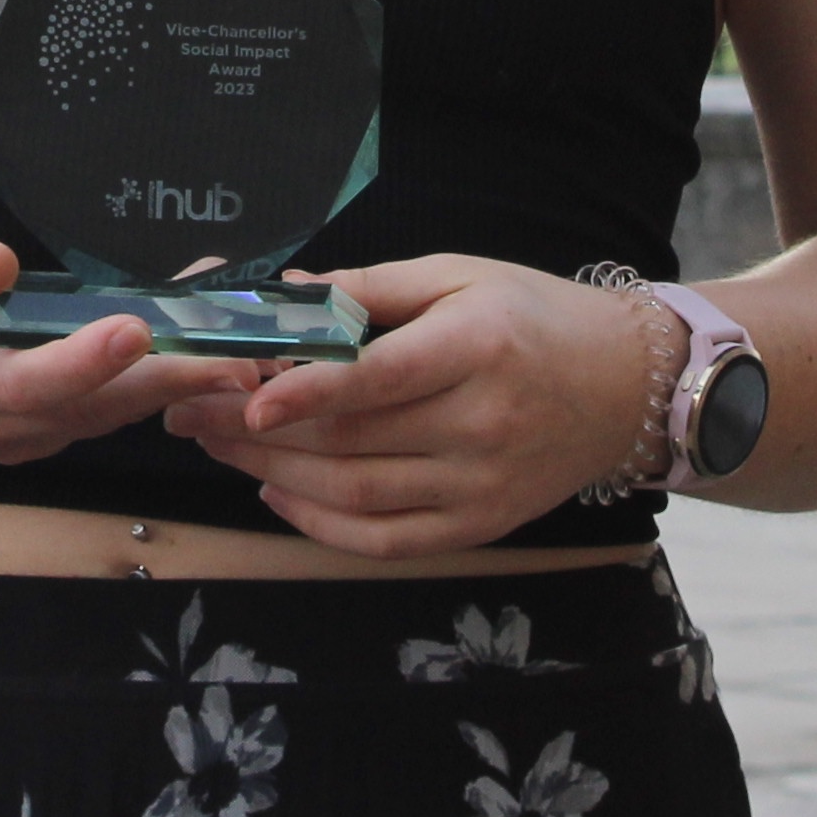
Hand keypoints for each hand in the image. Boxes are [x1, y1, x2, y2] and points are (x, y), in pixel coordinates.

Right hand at [0, 216, 246, 467]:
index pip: (18, 381)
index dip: (79, 361)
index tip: (134, 328)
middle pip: (85, 409)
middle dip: (165, 380)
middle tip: (236, 353)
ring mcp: (19, 439)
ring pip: (107, 416)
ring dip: (177, 383)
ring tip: (243, 343)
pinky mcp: (45, 434)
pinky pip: (106, 412)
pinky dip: (158, 380)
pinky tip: (206, 341)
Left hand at [159, 256, 660, 557]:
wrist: (622, 385)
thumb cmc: (534, 316)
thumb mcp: (461, 276)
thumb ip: (371, 287)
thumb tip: (287, 293)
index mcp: (478, 347)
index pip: (380, 378)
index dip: (309, 390)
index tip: (248, 394)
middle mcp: (482, 424)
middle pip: (353, 440)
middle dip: (259, 431)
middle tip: (194, 412)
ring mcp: (481, 485)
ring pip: (357, 495)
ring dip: (274, 475)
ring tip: (218, 447)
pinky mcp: (479, 525)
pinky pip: (386, 540)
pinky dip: (322, 525)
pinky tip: (277, 494)